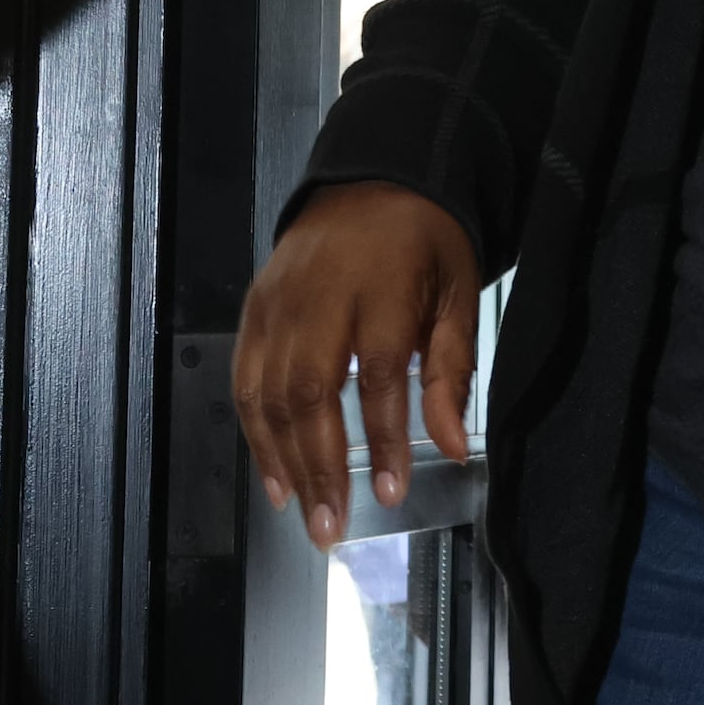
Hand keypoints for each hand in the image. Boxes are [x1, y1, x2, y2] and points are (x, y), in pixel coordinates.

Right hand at [232, 182, 480, 549]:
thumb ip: (451, 370)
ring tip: (306, 513)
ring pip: (269, 394)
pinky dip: (256, 434)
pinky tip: (276, 476)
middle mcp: (321, 296)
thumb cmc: (424, 239)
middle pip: (311, 392)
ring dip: (285, 462)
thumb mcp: (457, 292)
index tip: (392, 489)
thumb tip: (454, 444)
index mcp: (384, 286)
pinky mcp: (254, 309)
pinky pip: (245, 380)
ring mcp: (279, 302)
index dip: (385, 438)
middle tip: (332, 525)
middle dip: (321, 466)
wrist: (373, 179)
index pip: (381, 375)